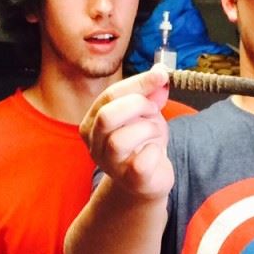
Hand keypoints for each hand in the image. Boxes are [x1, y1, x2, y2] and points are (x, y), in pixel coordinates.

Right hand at [79, 66, 174, 201]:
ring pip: (120, 140)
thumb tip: (160, 72)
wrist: (148, 179)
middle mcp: (94, 144)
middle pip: (107, 116)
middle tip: (154, 110)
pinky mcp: (129, 180)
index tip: (161, 75)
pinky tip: (156, 153)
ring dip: (147, 129)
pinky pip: (141, 162)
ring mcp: (109, 165)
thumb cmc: (143, 143)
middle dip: (137, 106)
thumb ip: (150, 93)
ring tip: (154, 132)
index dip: (138, 82)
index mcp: (92, 122)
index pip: (109, 96)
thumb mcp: (146, 113)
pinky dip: (155, 151)